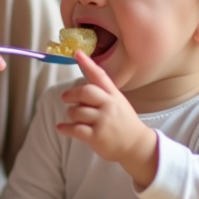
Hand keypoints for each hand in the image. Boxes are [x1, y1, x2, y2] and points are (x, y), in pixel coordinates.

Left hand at [57, 50, 157, 186]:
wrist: (136, 146)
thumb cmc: (124, 123)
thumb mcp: (118, 103)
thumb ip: (103, 94)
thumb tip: (81, 88)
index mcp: (114, 95)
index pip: (100, 76)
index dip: (87, 63)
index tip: (77, 52)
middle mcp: (109, 105)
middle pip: (85, 92)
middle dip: (71, 94)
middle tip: (65, 97)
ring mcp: (103, 121)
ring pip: (77, 111)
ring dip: (71, 114)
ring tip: (73, 117)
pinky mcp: (97, 136)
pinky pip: (75, 129)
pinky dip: (65, 128)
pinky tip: (61, 128)